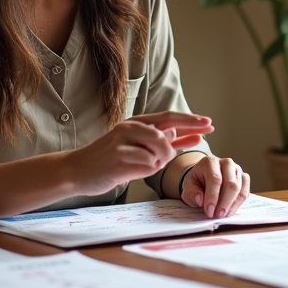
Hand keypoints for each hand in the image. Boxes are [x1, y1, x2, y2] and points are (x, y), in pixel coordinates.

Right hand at [68, 112, 212, 196]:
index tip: (209, 123)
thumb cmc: (109, 159)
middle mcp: (130, 127)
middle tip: (204, 133)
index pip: (169, 117)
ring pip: (160, 149)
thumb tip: (188, 135)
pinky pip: (148, 164)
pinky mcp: (118, 156)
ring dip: (159, 160)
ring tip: (144, 165)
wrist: (77, 170)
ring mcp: (123, 141)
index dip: (191, 120)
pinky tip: (132, 170)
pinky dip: (147, 170)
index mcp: (136, 122)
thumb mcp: (137, 146)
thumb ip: (162, 140)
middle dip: (185, 135)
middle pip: (167, 130)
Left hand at [179, 155, 249, 218]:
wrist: (204, 176)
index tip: (209, 211)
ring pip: (239, 189)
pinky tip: (229, 210)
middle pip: (230, 184)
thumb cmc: (197, 182)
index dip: (213, 197)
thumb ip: (191, 193)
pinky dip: (238, 204)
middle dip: (224, 203)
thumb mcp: (188, 187)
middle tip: (217, 215)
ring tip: (222, 215)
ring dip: (231, 205)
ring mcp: (237, 170)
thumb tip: (200, 200)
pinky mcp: (244, 178)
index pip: (215, 179)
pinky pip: (245, 192)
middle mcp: (226, 163)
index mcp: (210, 162)